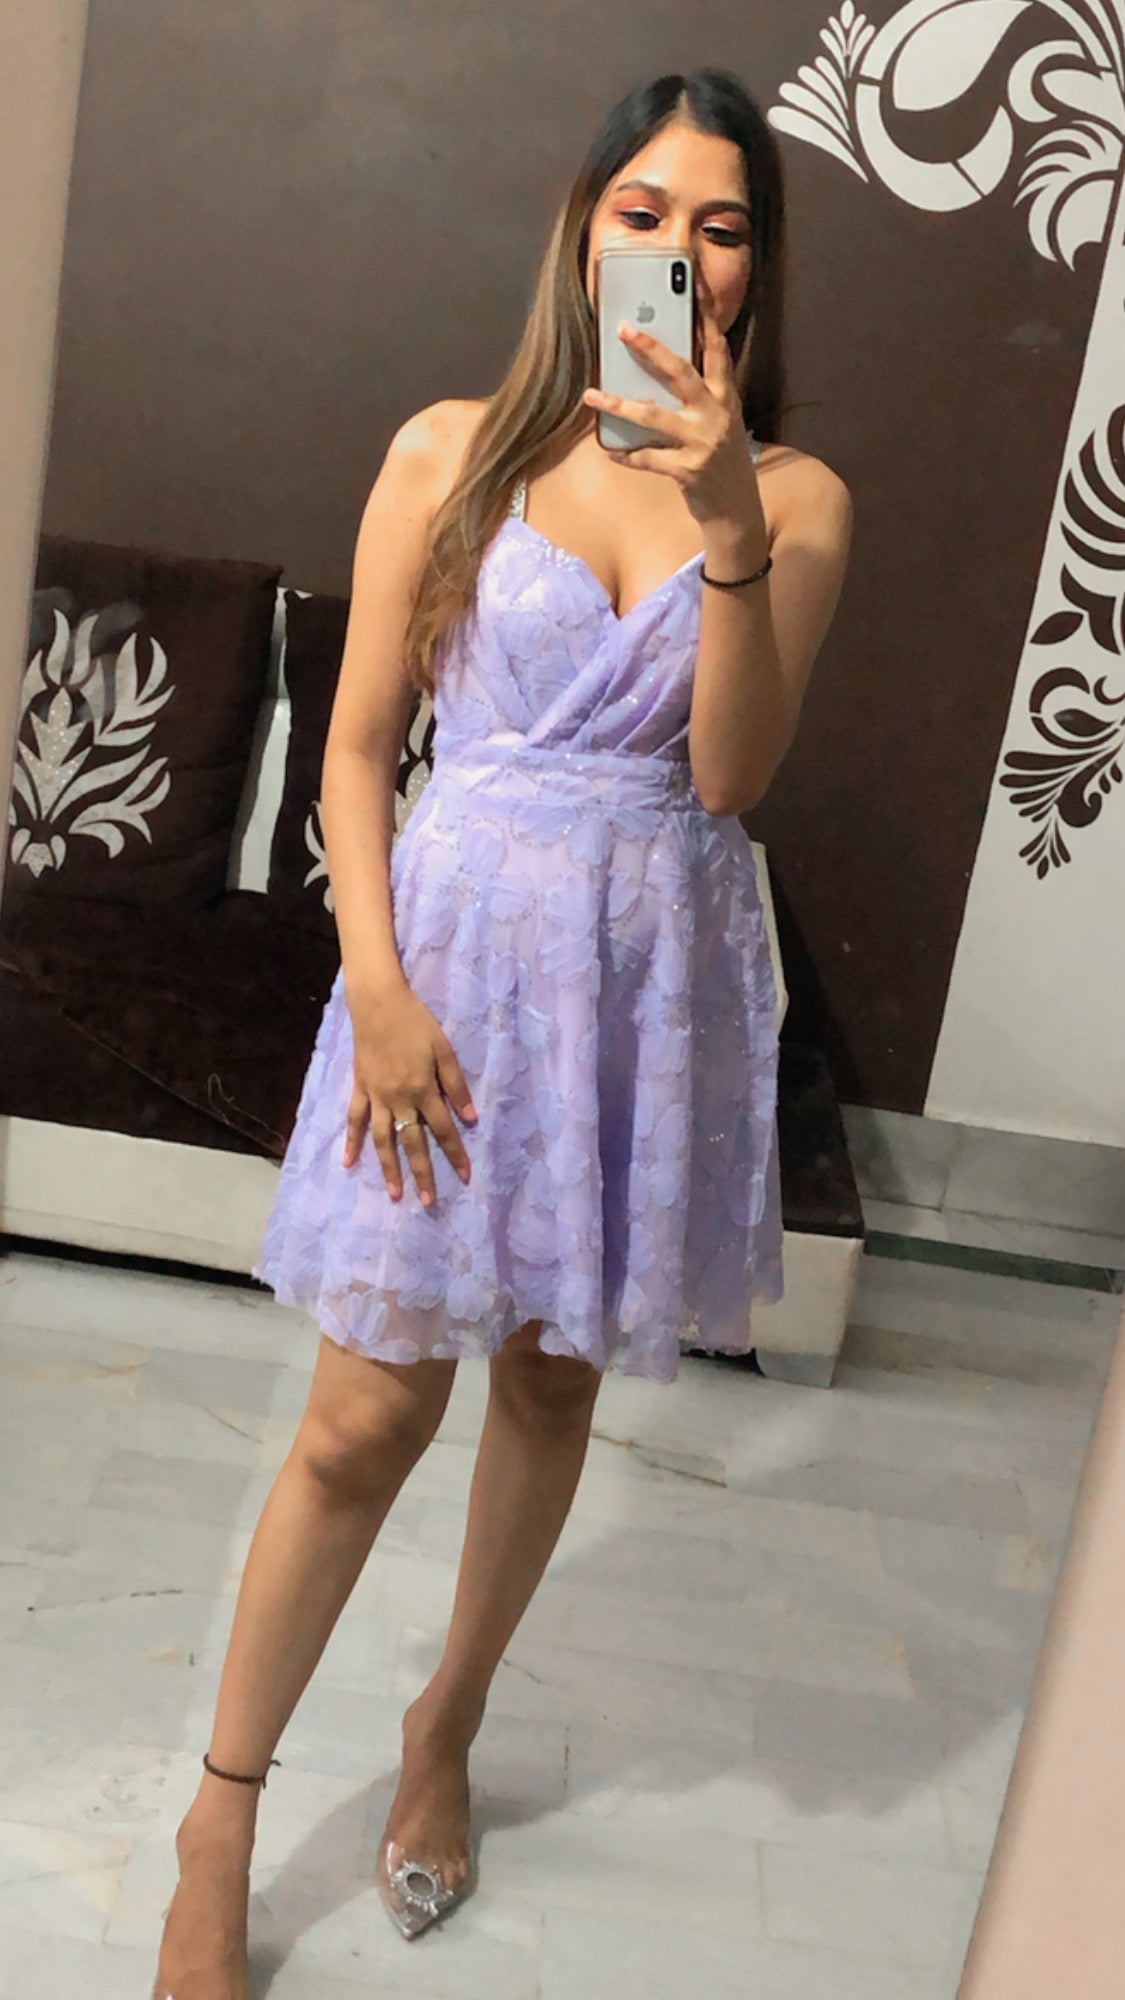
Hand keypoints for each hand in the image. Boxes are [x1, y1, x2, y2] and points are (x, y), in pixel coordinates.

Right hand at [343, 982, 476, 1207]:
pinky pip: (355, 1120)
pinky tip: (349, 1163)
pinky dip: (352, 1142)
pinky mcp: (360, 1089)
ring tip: (396, 1194)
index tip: (464, 1177)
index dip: (455, 1154)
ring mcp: (376, 1097)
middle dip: (423, 1174)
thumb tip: (469, 1119)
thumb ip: (456, 1085)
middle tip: (428, 1202)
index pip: (444, 1130)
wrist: (377, 1003)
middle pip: (413, 1143)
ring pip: (383, 1140)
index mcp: (423, 1090)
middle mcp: (399, 1100)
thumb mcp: (444, 1049)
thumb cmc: (416, 1023)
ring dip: (390, 1169)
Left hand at [582, 268, 763, 532]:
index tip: (692, 283)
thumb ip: (697, 395)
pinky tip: (609, 450)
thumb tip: (657, 368)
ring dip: (619, 405)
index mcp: (725, 396)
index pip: (716, 348)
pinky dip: (626, 454)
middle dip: (652, 349)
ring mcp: (702, 442)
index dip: (705, 315)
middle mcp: (716, 414)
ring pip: (654, 417)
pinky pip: (648, 458)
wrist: (736, 510)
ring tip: (591, 395)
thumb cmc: (719, 459)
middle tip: (623, 329)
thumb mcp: (718, 421)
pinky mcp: (688, 470)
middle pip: (682, 372)